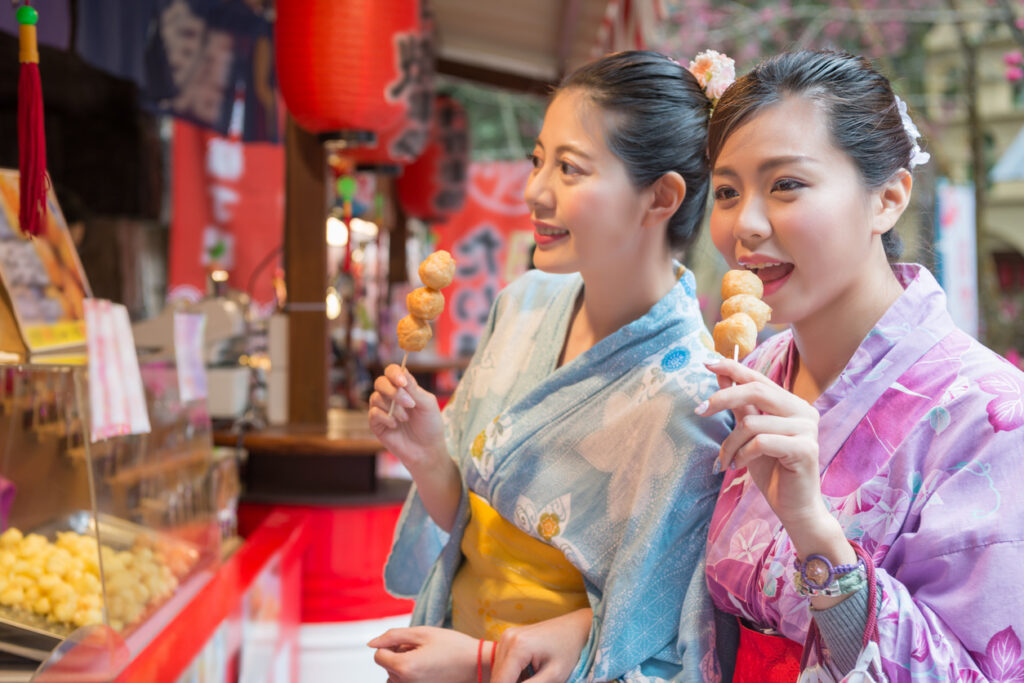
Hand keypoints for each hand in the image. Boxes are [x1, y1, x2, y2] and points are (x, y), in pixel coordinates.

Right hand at [368, 364, 445, 468]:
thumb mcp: (427, 404)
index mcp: (404, 388)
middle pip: (381, 382)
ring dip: (394, 408)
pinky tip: (396, 425)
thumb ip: (414, 389)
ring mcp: (382, 409)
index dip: (394, 373)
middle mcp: (391, 396)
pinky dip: (386, 417)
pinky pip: (373, 412)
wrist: (427, 450)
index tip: (403, 382)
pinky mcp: (376, 423)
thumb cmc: (430, 426)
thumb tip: (402, 370)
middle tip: (410, 404)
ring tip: (406, 419)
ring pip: (376, 397)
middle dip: (394, 391)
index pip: (392, 371)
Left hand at [368, 626, 480, 682]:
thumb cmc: (453, 647)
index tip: (407, 641)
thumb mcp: (423, 633)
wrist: (478, 665)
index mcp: (405, 667)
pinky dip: (410, 675)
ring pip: (394, 676)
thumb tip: (372, 643)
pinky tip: (427, 668)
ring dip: (403, 665)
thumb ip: (393, 636)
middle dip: (397, 654)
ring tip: (425, 658)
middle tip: (421, 648)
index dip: (390, 644)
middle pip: (386, 666)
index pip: (378, 655)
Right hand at [491, 608, 592, 682]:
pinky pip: (503, 662)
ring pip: (499, 670)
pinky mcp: (509, 636)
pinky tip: (529, 672)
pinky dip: (512, 673)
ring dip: (511, 679)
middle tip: (535, 680)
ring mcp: (506, 635)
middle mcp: (507, 638)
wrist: (575, 628)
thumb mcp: (553, 676)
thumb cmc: (569, 651)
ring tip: (533, 677)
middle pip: (497, 676)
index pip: (500, 681)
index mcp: (518, 647)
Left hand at [698, 359, 824, 529]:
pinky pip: (760, 442)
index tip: (707, 362)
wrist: (794, 508)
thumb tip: (722, 376)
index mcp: (792, 404)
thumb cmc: (772, 471)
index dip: (733, 368)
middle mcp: (804, 411)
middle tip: (699, 410)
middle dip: (722, 398)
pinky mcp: (805, 449)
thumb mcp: (750, 435)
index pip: (759, 378)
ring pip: (752, 423)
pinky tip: (740, 465)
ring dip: (730, 443)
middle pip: (756, 391)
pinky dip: (743, 454)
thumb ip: (740, 406)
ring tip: (728, 459)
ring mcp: (807, 429)